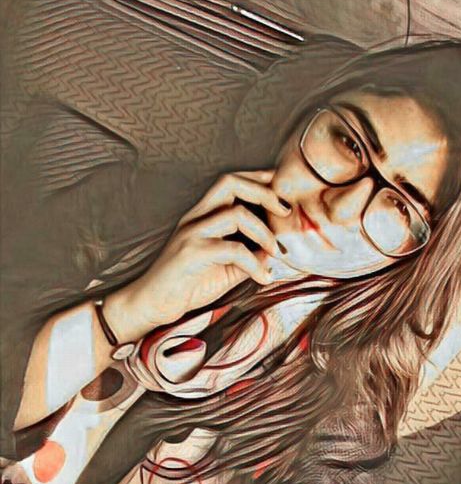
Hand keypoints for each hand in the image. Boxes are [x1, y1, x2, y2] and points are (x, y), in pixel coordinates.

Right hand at [103, 170, 290, 342]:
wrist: (152, 304)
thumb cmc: (187, 285)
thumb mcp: (225, 267)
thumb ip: (248, 255)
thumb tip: (276, 250)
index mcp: (202, 215)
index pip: (230, 181)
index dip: (258, 179)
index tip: (281, 187)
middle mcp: (195, 217)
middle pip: (231, 182)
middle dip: (264, 192)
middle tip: (286, 212)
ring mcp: (192, 233)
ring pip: (236, 214)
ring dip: (264, 232)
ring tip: (276, 252)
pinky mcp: (192, 253)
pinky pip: (233, 249)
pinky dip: (254, 263)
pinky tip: (264, 277)